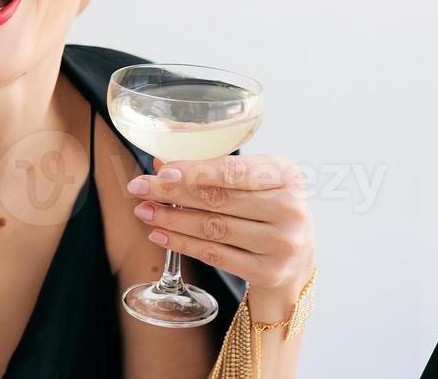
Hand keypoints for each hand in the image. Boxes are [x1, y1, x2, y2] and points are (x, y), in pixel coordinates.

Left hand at [125, 154, 315, 296]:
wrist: (297, 258)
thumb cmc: (268, 209)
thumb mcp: (255, 181)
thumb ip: (214, 170)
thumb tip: (162, 164)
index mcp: (287, 176)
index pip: (233, 171)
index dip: (194, 171)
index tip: (161, 170)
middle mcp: (290, 209)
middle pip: (219, 200)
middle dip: (173, 193)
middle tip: (140, 188)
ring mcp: (281, 244)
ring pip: (213, 229)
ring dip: (172, 219)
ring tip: (145, 211)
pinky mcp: (268, 272)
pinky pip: (215, 255)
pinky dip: (183, 244)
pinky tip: (161, 235)